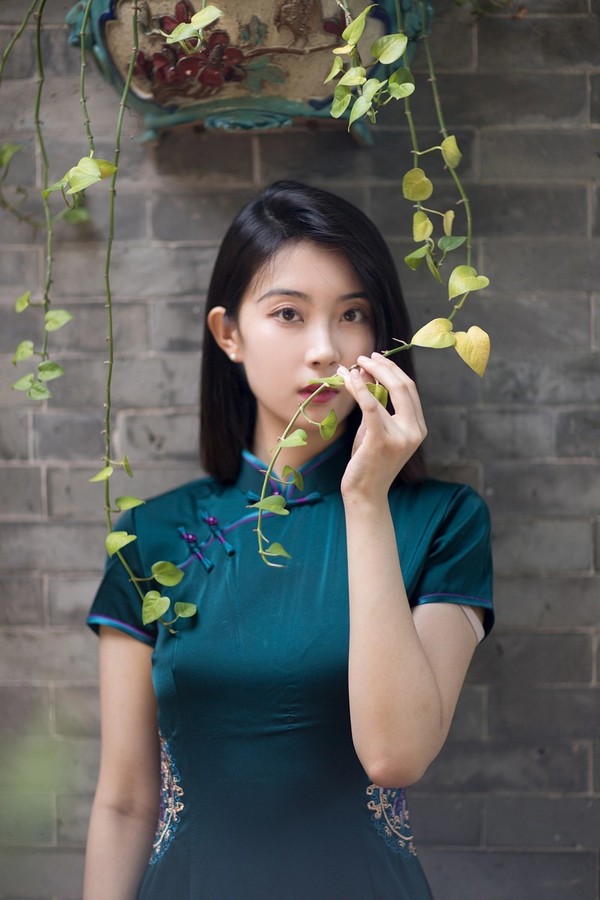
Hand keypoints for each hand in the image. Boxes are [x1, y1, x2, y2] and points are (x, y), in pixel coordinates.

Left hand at [337, 353, 426, 501]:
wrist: (365, 494)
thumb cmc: (368, 463)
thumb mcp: (374, 430)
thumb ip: (373, 404)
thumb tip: (364, 373)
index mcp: (418, 428)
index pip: (409, 389)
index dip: (392, 370)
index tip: (375, 359)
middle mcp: (415, 431)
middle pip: (404, 386)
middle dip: (383, 367)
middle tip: (365, 357)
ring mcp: (401, 437)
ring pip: (387, 393)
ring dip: (368, 375)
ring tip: (352, 366)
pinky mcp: (382, 440)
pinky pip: (371, 406)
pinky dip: (359, 389)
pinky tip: (349, 379)